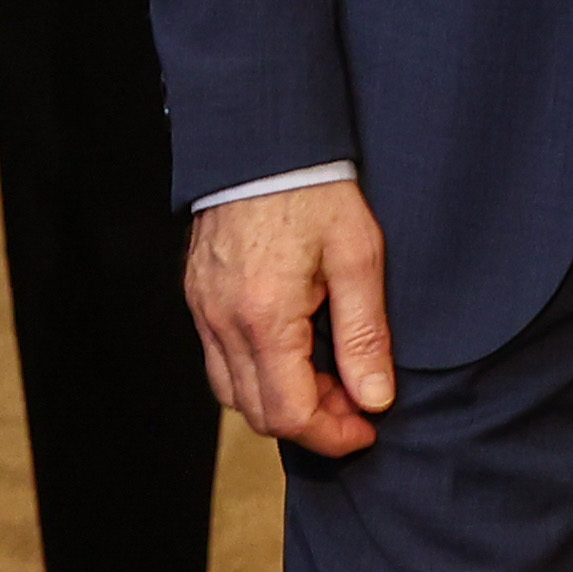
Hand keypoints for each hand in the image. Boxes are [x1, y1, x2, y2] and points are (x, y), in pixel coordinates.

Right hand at [188, 179, 398, 455]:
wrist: (263, 136)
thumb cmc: (313, 187)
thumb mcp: (357, 256)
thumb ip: (364, 335)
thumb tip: (374, 398)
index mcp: (264, 316)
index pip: (290, 413)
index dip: (333, 434)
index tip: (367, 426)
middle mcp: (223, 321)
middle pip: (258, 414)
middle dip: (310, 422)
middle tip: (354, 401)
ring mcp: (203, 309)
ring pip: (232, 392)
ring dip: (280, 400)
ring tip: (326, 374)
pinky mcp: (198, 295)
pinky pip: (219, 358)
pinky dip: (256, 372)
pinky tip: (293, 347)